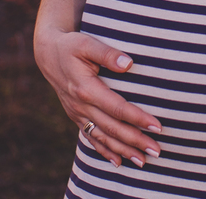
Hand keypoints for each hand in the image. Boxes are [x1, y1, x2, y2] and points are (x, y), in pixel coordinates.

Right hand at [33, 29, 161, 167]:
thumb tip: (129, 63)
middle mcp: (81, 106)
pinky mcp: (76, 117)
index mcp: (86, 89)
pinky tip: (118, 162)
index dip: (137, 118)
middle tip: (157, 151)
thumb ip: (107, 53)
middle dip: (135, 141)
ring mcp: (77, 114)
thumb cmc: (71, 46)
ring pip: (102, 138)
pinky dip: (104, 151)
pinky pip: (91, 138)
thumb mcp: (87, 43)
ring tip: (143, 161)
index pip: (117, 108)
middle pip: (112, 128)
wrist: (48, 55)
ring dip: (123, 151)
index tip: (157, 127)